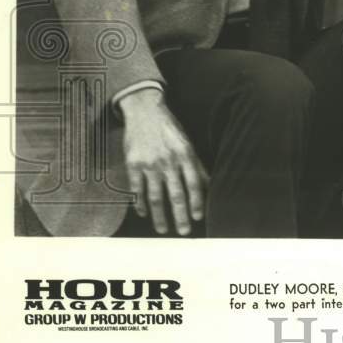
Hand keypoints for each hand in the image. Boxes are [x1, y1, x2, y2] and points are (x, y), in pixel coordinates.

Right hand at [120, 88, 207, 234]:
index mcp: (185, 154)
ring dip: (160, 215)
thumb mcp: (187, 143)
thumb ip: (196, 165)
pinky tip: (144, 213)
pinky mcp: (133, 164)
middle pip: (176, 193)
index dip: (197, 202)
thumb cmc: (170, 129)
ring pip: (156, 196)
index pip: (194, 183)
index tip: (198, 217)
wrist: (144, 111)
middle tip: (184, 232)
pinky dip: (140, 203)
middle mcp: (169, 160)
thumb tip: (208, 185)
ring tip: (164, 229)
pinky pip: (137, 189)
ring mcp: (150, 163)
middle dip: (181, 215)